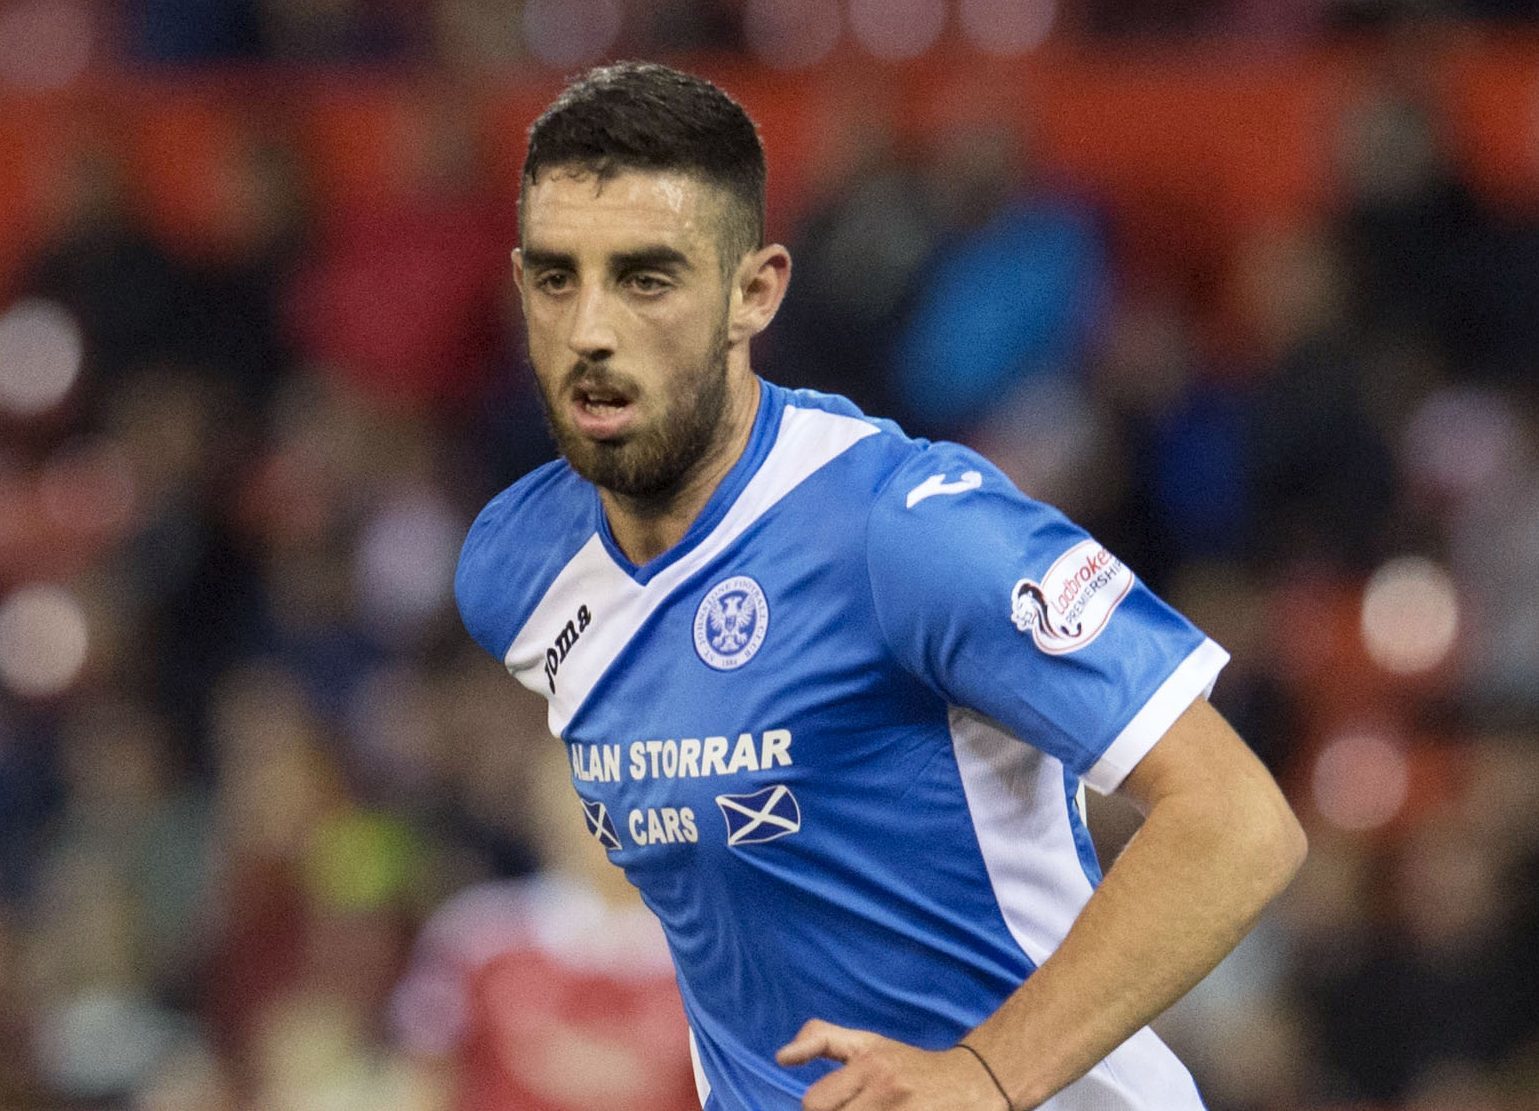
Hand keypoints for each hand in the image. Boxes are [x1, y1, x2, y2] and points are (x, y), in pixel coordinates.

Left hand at [776, 1019, 1009, 1109]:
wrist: (971, 1082)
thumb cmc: (910, 1065)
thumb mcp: (867, 1043)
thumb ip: (822, 1039)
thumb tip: (780, 1057)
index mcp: (869, 1065)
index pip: (813, 1103)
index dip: (819, 1108)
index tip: (835, 1105)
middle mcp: (886, 1091)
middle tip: (852, 1108)